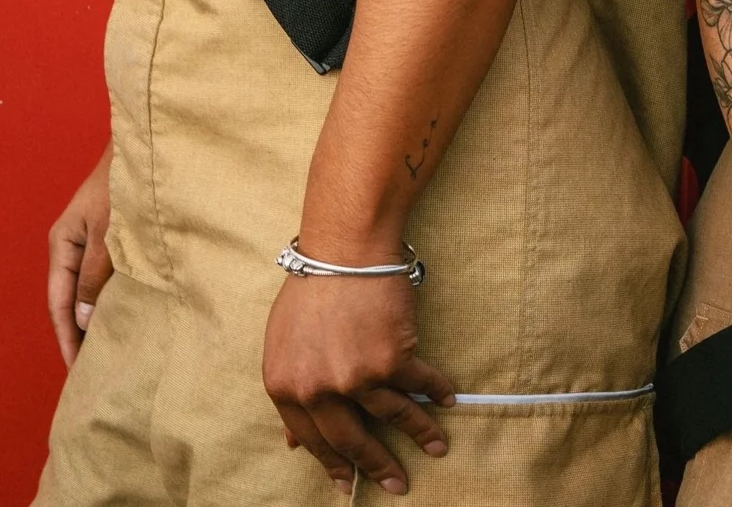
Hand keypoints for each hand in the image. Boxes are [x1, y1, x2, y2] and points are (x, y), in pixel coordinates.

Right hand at [47, 140, 113, 367]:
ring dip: (96, 318)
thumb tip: (85, 318)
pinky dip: (111, 298)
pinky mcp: (112, 236)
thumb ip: (96, 274)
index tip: (77, 371)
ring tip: (110, 352)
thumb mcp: (109, 232)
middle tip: (93, 372)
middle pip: (71, 300)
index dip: (68, 338)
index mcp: (62, 244)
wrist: (145, 146)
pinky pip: (106, 276)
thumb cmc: (125, 183)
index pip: (59, 303)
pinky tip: (125, 314)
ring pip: (89, 289)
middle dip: (79, 335)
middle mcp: (72, 245)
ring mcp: (91, 240)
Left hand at [262, 271, 455, 494]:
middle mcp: (318, 390)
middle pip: (351, 441)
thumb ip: (291, 389)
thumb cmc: (312, 286)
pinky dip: (436, 393)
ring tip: (437, 449)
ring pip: (393, 417)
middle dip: (377, 467)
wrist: (345, 247)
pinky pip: (419, 383)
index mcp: (286, 387)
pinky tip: (447, 401)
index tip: (348, 483)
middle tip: (396, 485)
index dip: (332, 464)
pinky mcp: (391, 359)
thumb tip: (291, 442)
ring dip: (420, 435)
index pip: (311, 440)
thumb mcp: (284, 342)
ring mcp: (355, 378)